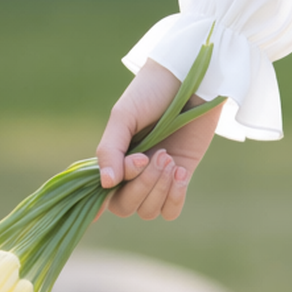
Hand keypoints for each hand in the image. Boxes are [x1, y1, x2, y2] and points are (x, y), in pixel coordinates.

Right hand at [96, 58, 223, 222]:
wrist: (189, 80)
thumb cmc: (151, 93)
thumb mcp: (124, 117)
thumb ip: (110, 149)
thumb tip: (105, 184)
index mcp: (113, 159)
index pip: (102, 196)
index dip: (108, 196)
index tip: (130, 166)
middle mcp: (132, 174)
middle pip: (126, 206)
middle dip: (141, 186)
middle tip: (158, 154)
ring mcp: (157, 177)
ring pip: (148, 211)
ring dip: (158, 189)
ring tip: (169, 157)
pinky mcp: (181, 176)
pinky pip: (171, 210)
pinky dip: (174, 198)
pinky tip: (180, 172)